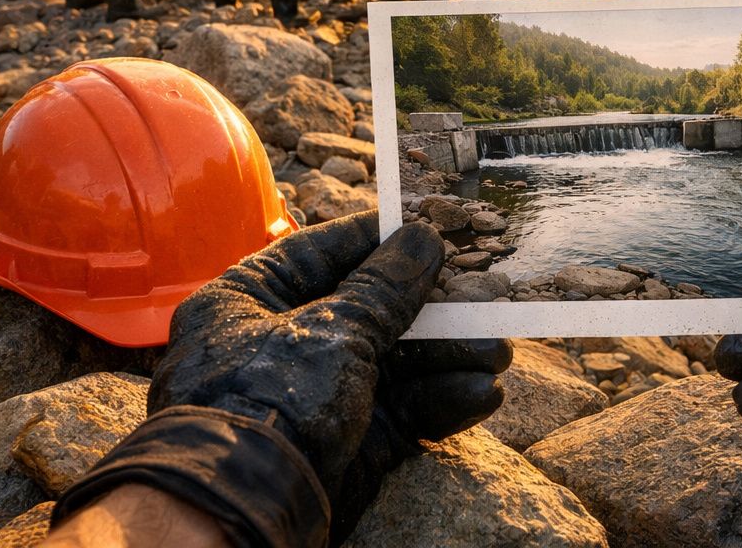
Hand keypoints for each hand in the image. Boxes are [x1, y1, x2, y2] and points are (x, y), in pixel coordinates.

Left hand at [150, 212, 504, 493]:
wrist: (242, 513)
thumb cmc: (267, 401)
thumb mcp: (334, 329)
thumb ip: (386, 286)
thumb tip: (424, 238)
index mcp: (250, 301)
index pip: (320, 252)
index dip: (377, 238)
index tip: (430, 227)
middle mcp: (280, 344)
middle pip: (371, 310)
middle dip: (433, 309)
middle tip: (486, 296)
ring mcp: (315, 396)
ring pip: (396, 364)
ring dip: (450, 358)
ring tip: (498, 354)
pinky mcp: (346, 443)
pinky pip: (401, 412)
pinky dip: (442, 402)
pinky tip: (483, 393)